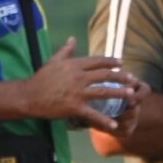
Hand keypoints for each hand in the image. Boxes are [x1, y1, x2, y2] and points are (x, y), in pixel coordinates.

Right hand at [20, 39, 135, 129]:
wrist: (30, 96)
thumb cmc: (42, 78)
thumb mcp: (54, 61)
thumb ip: (66, 50)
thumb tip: (73, 38)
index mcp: (75, 65)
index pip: (97, 61)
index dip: (111, 62)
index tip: (121, 63)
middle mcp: (79, 77)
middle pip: (104, 75)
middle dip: (120, 77)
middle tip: (132, 79)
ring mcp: (77, 92)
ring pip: (103, 92)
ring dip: (119, 93)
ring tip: (131, 95)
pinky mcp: (74, 107)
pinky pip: (92, 114)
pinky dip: (104, 120)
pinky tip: (114, 124)